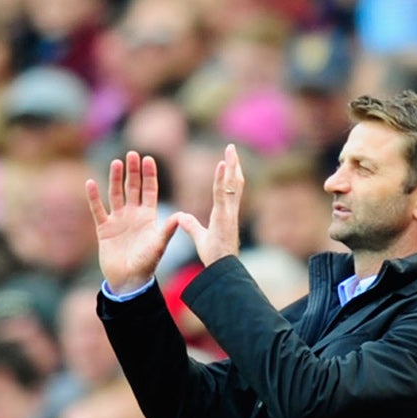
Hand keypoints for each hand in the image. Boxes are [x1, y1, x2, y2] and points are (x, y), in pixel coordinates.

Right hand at [86, 151, 183, 294]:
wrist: (129, 280)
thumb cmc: (147, 264)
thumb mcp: (158, 245)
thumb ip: (167, 230)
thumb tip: (181, 216)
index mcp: (149, 217)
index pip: (150, 191)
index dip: (149, 175)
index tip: (149, 158)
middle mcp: (133, 215)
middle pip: (132, 188)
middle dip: (133, 171)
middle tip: (132, 153)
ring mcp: (118, 220)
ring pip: (115, 194)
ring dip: (115, 179)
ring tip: (116, 162)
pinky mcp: (103, 228)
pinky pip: (97, 209)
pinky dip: (94, 197)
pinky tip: (91, 183)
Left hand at [175, 143, 245, 268]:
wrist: (222, 269)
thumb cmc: (215, 258)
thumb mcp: (200, 238)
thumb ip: (192, 226)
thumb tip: (182, 217)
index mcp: (225, 215)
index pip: (227, 190)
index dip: (228, 176)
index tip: (227, 162)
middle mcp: (230, 211)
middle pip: (233, 183)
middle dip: (234, 165)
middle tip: (232, 148)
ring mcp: (229, 212)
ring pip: (231, 184)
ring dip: (232, 166)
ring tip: (230, 149)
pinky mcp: (225, 216)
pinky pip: (223, 193)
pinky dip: (223, 178)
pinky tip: (223, 165)